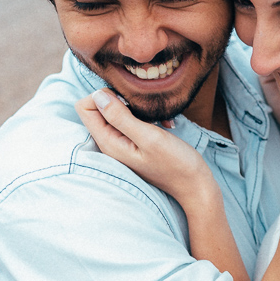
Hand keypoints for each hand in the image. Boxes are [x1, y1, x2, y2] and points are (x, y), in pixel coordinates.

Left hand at [75, 90, 219, 205]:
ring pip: (117, 110)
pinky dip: (146, 116)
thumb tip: (98, 95)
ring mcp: (122, 143)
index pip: (85, 106)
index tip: (127, 102)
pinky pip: (132, 119)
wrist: (194, 185)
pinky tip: (162, 123)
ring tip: (157, 118)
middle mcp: (110, 143)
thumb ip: (120, 117)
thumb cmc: (176, 164)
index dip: (104, 96)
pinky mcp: (135, 142)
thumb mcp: (149, 137)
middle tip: (145, 110)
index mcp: (108, 142)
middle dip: (122, 100)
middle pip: (99, 107)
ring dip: (138, 108)